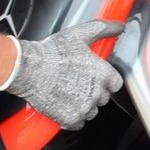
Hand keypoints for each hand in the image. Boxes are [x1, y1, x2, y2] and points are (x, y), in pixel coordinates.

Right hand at [7, 19, 124, 129]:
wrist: (29, 70)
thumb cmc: (53, 53)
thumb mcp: (80, 34)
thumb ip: (104, 29)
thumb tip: (119, 26)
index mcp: (104, 74)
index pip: (116, 84)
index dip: (105, 81)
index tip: (95, 78)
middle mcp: (97, 92)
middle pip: (103, 98)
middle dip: (93, 92)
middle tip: (77, 83)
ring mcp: (84, 108)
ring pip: (91, 111)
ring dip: (83, 105)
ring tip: (68, 93)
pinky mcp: (71, 119)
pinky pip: (78, 123)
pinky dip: (71, 117)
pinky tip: (62, 104)